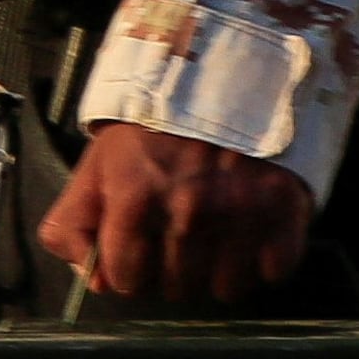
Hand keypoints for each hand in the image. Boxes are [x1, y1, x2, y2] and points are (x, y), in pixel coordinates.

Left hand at [41, 121, 312, 308]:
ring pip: (224, 289)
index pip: (125, 279)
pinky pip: (272, 273)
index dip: (130, 268)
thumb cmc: (158, 121)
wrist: (229, 70)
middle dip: (173, 269)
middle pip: (175, 288)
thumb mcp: (100, 159)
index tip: (140, 249)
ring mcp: (239, 214)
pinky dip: (264, 261)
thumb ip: (74, 222)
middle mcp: (187, 212)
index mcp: (135, 197)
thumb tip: (94, 282)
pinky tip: (252, 230)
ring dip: (219, 270)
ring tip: (217, 232)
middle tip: (181, 232)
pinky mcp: (284, 213)